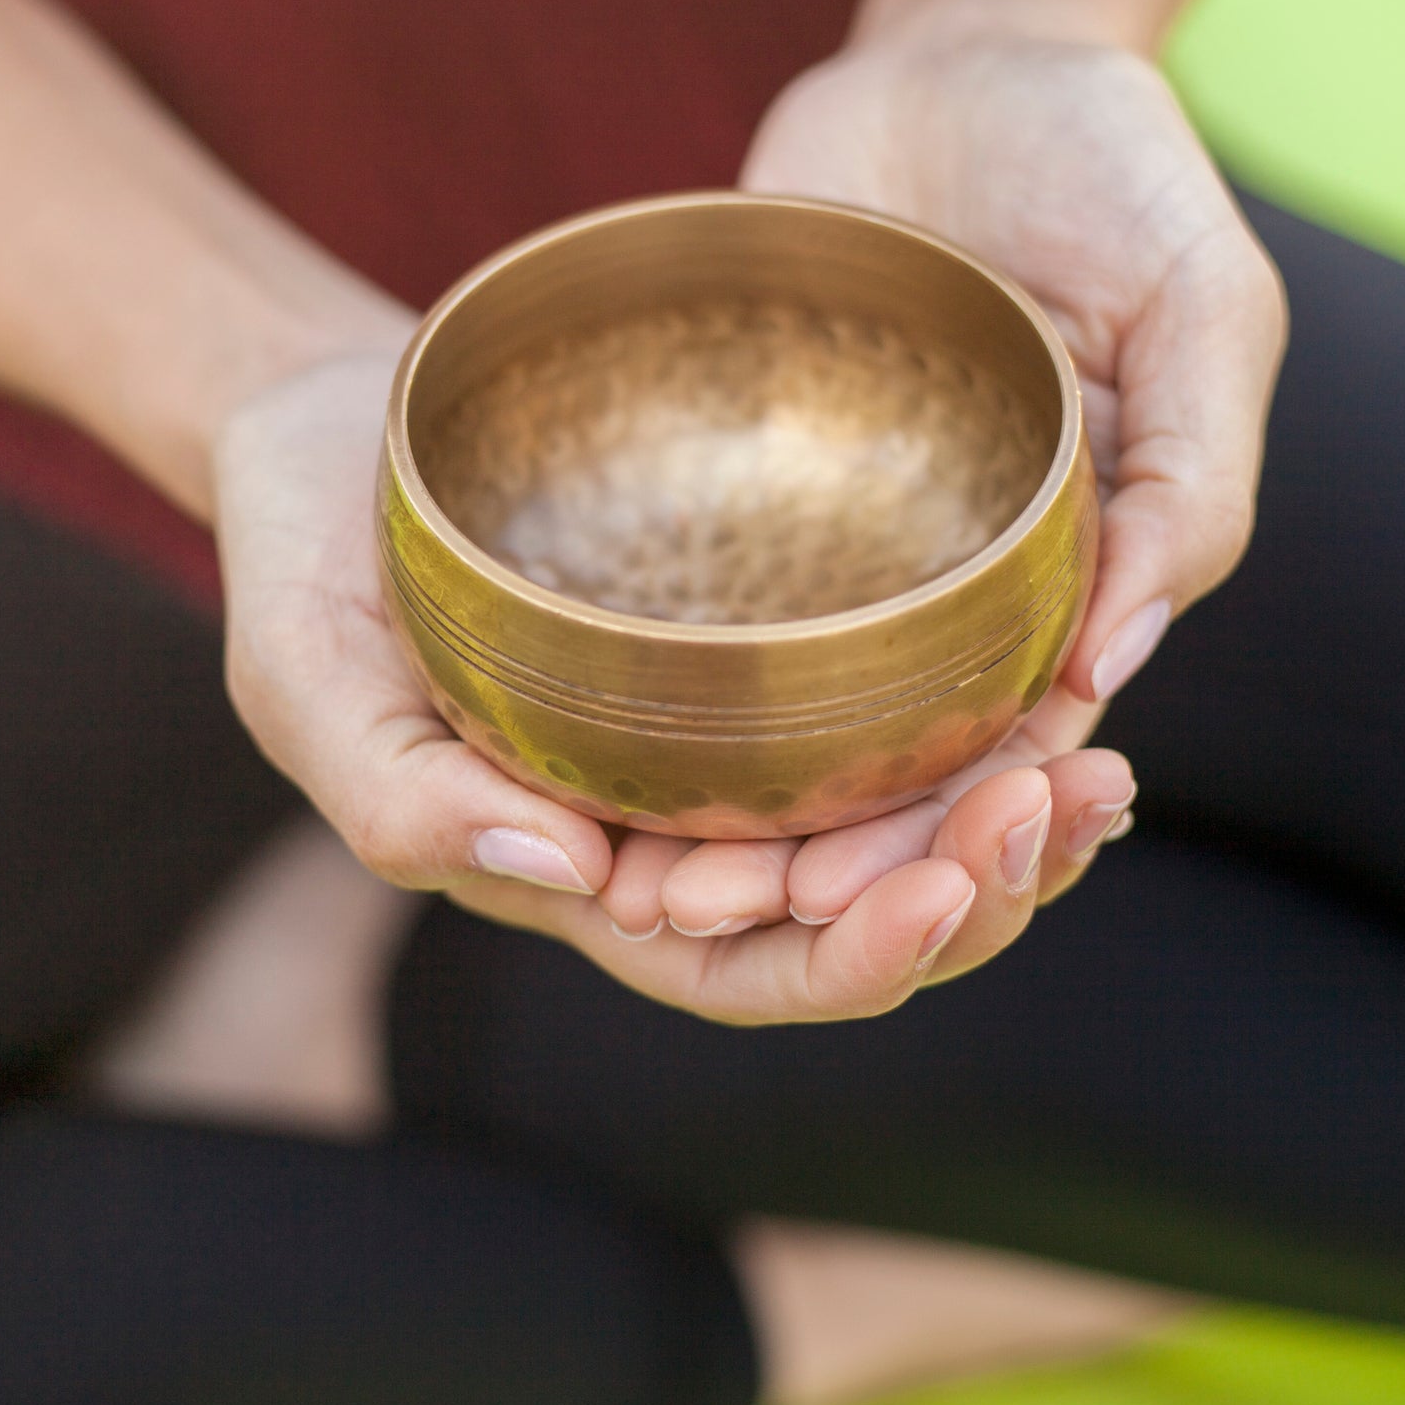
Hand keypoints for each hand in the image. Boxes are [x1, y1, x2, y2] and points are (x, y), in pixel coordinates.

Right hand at [212, 352, 1130, 1024]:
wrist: (338, 433)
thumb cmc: (302, 564)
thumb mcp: (307, 684)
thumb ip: (403, 800)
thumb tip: (567, 875)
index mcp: (580, 874)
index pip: (742, 971)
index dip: (855, 956)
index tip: (948, 883)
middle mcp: (672, 828)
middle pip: (853, 912)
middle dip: (974, 887)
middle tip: (1074, 806)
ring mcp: (722, 741)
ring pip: (894, 820)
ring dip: (1008, 817)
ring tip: (1102, 771)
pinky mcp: (756, 650)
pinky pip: (884, 707)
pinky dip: (974, 715)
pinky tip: (1056, 681)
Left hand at [596, 0, 1281, 956]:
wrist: (970, 53)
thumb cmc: (1116, 173)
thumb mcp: (1209, 312)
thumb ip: (1195, 486)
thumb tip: (1110, 674)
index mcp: (1070, 582)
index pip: (1011, 766)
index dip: (948, 856)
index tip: (864, 914)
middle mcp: (948, 584)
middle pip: (882, 774)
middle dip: (806, 868)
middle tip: (697, 916)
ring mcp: (838, 538)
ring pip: (779, 719)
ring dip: (718, 814)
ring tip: (634, 878)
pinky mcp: (745, 475)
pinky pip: (694, 593)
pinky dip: (649, 680)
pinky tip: (577, 744)